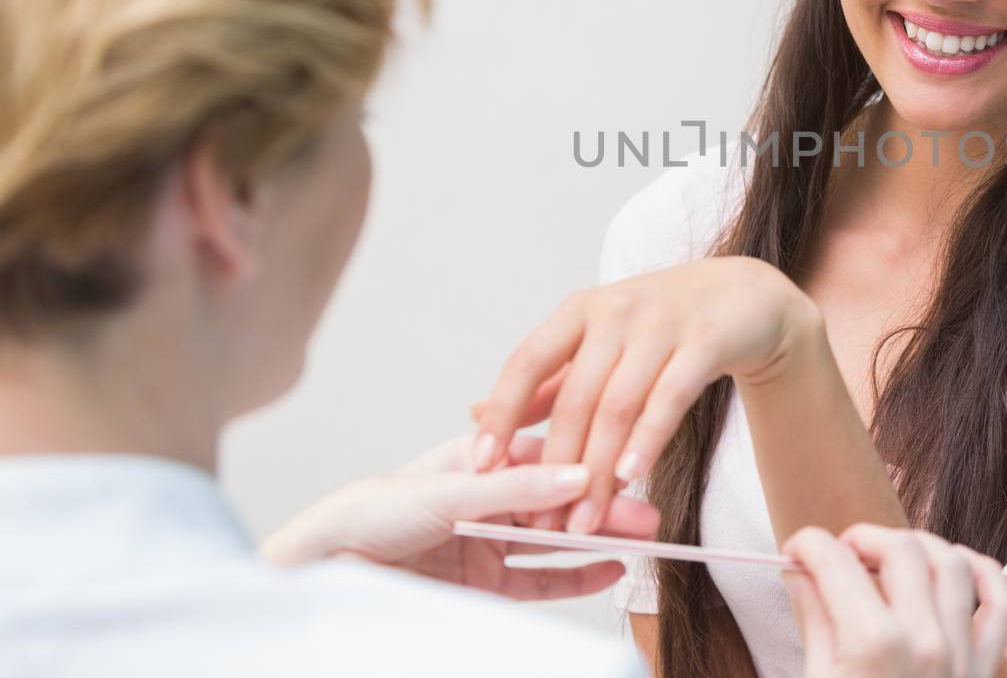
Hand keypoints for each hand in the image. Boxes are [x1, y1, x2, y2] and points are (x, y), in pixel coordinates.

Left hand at [260, 432, 660, 599]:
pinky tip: (611, 567)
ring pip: (556, 539)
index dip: (586, 467)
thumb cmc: (370, 514)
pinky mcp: (484, 584)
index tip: (623, 473)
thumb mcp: (448, 492)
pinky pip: (540, 580)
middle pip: (557, 502)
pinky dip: (576, 575)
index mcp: (478, 460)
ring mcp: (487, 542)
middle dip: (603, 506)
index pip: (545, 459)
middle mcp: (487, 498)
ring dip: (598, 539)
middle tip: (648, 514)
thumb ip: (515, 488)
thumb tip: (577, 474)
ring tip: (643, 539)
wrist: (322, 570)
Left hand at [473, 256, 822, 533]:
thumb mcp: (600, 342)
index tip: (480, 463)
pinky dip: (646, 441)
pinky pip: (669, 399)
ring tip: (586, 520)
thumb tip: (477, 415)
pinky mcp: (706, 340)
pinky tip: (632, 478)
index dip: (502, 413)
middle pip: (575, 398)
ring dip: (599, 470)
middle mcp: (615, 312)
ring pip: (618, 406)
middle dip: (555, 466)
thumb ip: (547, 380)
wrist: (746, 297)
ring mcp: (662, 324)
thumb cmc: (664, 325)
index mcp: (579, 311)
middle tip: (542, 522)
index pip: (527, 362)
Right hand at [783, 525, 1006, 677]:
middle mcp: (924, 641)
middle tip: (841, 556)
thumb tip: (800, 573)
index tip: (796, 551)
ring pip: (953, 562)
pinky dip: (981, 574)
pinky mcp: (984, 671)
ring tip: (890, 561)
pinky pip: (1000, 603)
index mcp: (872, 645)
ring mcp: (962, 655)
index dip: (808, 545)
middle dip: (863, 539)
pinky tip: (951, 570)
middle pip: (900, 548)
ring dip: (919, 547)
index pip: (835, 560)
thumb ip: (816, 622)